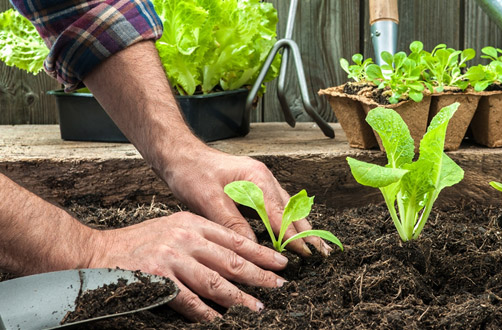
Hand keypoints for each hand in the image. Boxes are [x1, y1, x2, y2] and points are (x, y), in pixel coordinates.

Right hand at [87, 211, 287, 320]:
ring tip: (257, 308)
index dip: (261, 252)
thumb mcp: (173, 228)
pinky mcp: (157, 279)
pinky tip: (220, 320)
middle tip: (279, 286)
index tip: (280, 262)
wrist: (97, 252)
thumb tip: (234, 259)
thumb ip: (201, 239)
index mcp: (192, 223)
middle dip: (259, 275)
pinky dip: (206, 312)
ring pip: (215, 282)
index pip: (235, 239)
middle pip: (231, 260)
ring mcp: (171, 258)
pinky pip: (189, 300)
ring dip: (239, 297)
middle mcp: (185, 238)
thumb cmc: (138, 243)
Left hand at [166, 147, 331, 256]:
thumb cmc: (191, 172)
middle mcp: (263, 178)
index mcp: (256, 178)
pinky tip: (292, 232)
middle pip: (292, 209)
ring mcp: (260, 181)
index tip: (305, 253)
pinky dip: (287, 220)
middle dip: (307, 232)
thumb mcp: (208, 200)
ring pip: (288, 207)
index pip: (280, 214)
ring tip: (315, 246)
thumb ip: (231, 223)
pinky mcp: (254, 186)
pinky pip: (277, 205)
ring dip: (300, 227)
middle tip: (322, 253)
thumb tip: (251, 246)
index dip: (293, 236)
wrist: (179, 154)